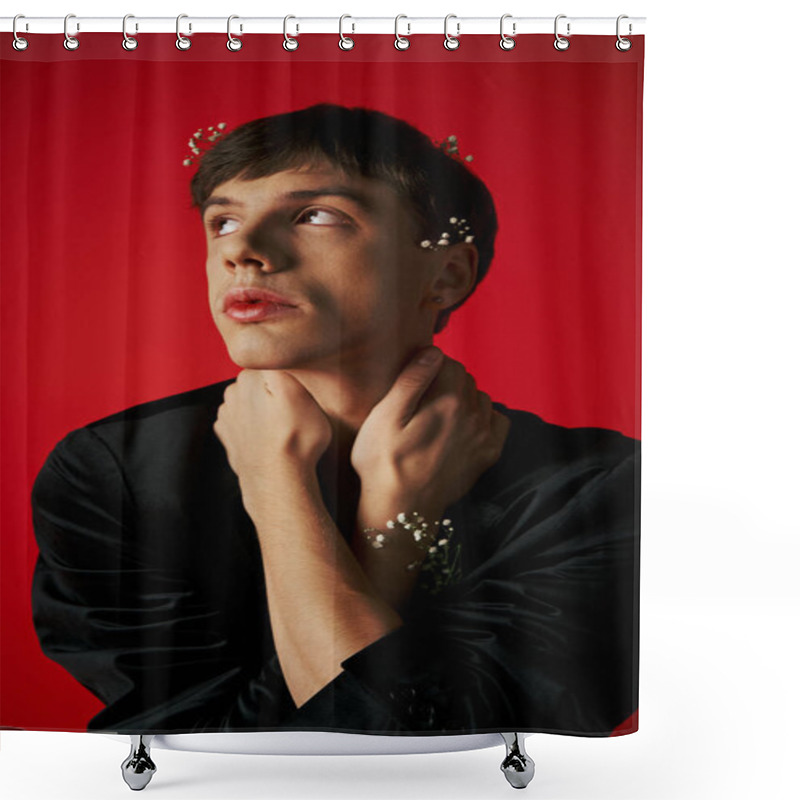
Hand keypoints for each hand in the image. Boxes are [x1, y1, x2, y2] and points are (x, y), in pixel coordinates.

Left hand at [213, 369, 331, 491]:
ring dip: (263, 409)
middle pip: (261, 380)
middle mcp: (233, 391)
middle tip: (295, 412)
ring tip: (282, 428)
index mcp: (250, 376)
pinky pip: (242, 419)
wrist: (278, 483)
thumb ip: (284, 367)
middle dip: (275, 392)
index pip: (274, 362)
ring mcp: (227, 414)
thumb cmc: (297, 441)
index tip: (300, 394)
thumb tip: (275, 354)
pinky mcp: (226, 433)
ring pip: (251, 399)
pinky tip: (267, 437)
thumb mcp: (301, 393)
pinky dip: (253, 425)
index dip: (290, 377)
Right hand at [350, 346, 510, 515]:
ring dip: (463, 399)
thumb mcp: (384, 418)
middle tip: (420, 404)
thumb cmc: (384, 463)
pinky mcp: (488, 455)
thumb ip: (410, 380)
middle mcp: (472, 415)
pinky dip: (484, 417)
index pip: (446, 361)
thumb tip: (433, 351)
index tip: (411, 385)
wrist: (401, 511)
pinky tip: (462, 427)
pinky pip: (498, 420)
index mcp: (447, 400)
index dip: (426, 367)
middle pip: (464, 378)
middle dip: (445, 382)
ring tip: (437, 417)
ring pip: (480, 397)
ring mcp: (483, 436)